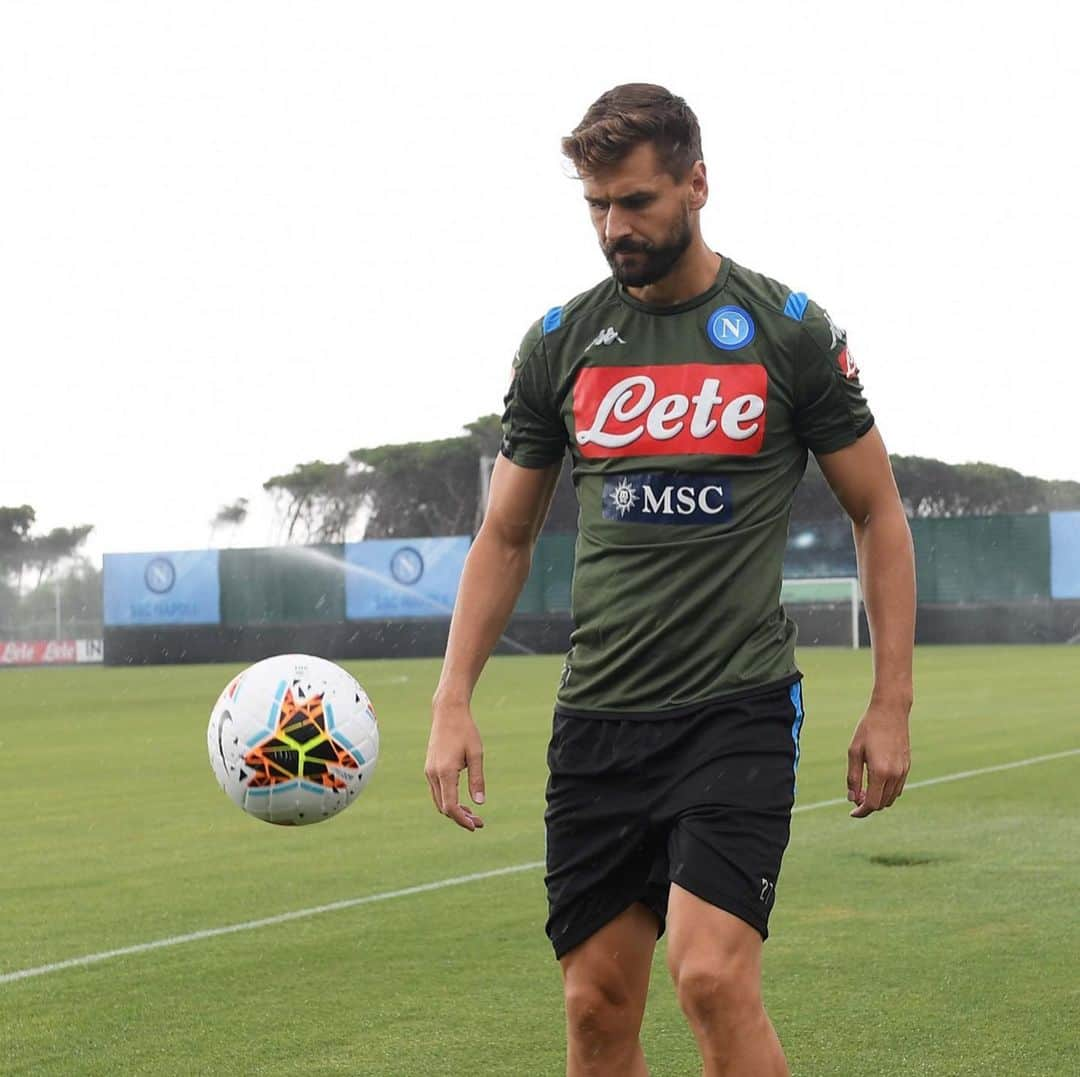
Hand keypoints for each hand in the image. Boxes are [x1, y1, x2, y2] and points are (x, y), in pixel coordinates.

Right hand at [424, 697, 485, 831]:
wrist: (448, 712)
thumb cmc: (465, 731)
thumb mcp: (476, 754)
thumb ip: (477, 779)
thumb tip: (480, 803)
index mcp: (445, 772)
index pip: (451, 806)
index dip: (462, 820)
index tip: (476, 826)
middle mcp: (433, 774)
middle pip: (443, 807)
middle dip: (460, 818)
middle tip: (479, 823)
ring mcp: (429, 771)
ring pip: (439, 801)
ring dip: (454, 810)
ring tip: (473, 814)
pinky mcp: (430, 768)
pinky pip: (437, 791)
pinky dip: (448, 799)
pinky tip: (462, 800)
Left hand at [846, 702, 910, 818]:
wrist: (891, 711)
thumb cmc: (868, 729)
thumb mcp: (854, 752)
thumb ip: (852, 777)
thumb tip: (852, 799)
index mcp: (880, 772)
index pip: (872, 803)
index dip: (861, 811)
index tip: (852, 813)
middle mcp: (895, 775)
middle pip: (882, 803)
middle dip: (868, 805)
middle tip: (855, 797)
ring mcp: (903, 771)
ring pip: (891, 798)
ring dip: (878, 799)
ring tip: (863, 789)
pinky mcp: (907, 766)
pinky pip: (898, 788)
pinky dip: (887, 791)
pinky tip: (875, 782)